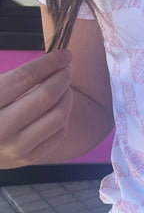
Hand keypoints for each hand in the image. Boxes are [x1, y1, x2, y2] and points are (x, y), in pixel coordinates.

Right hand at [0, 50, 72, 168]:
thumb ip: (14, 79)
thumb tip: (52, 63)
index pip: (25, 77)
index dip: (49, 62)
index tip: (64, 54)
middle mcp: (1, 128)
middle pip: (46, 96)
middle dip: (62, 77)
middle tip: (66, 68)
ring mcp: (16, 147)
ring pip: (58, 116)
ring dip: (67, 96)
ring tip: (63, 86)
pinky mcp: (28, 158)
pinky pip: (59, 133)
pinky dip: (63, 114)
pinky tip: (59, 105)